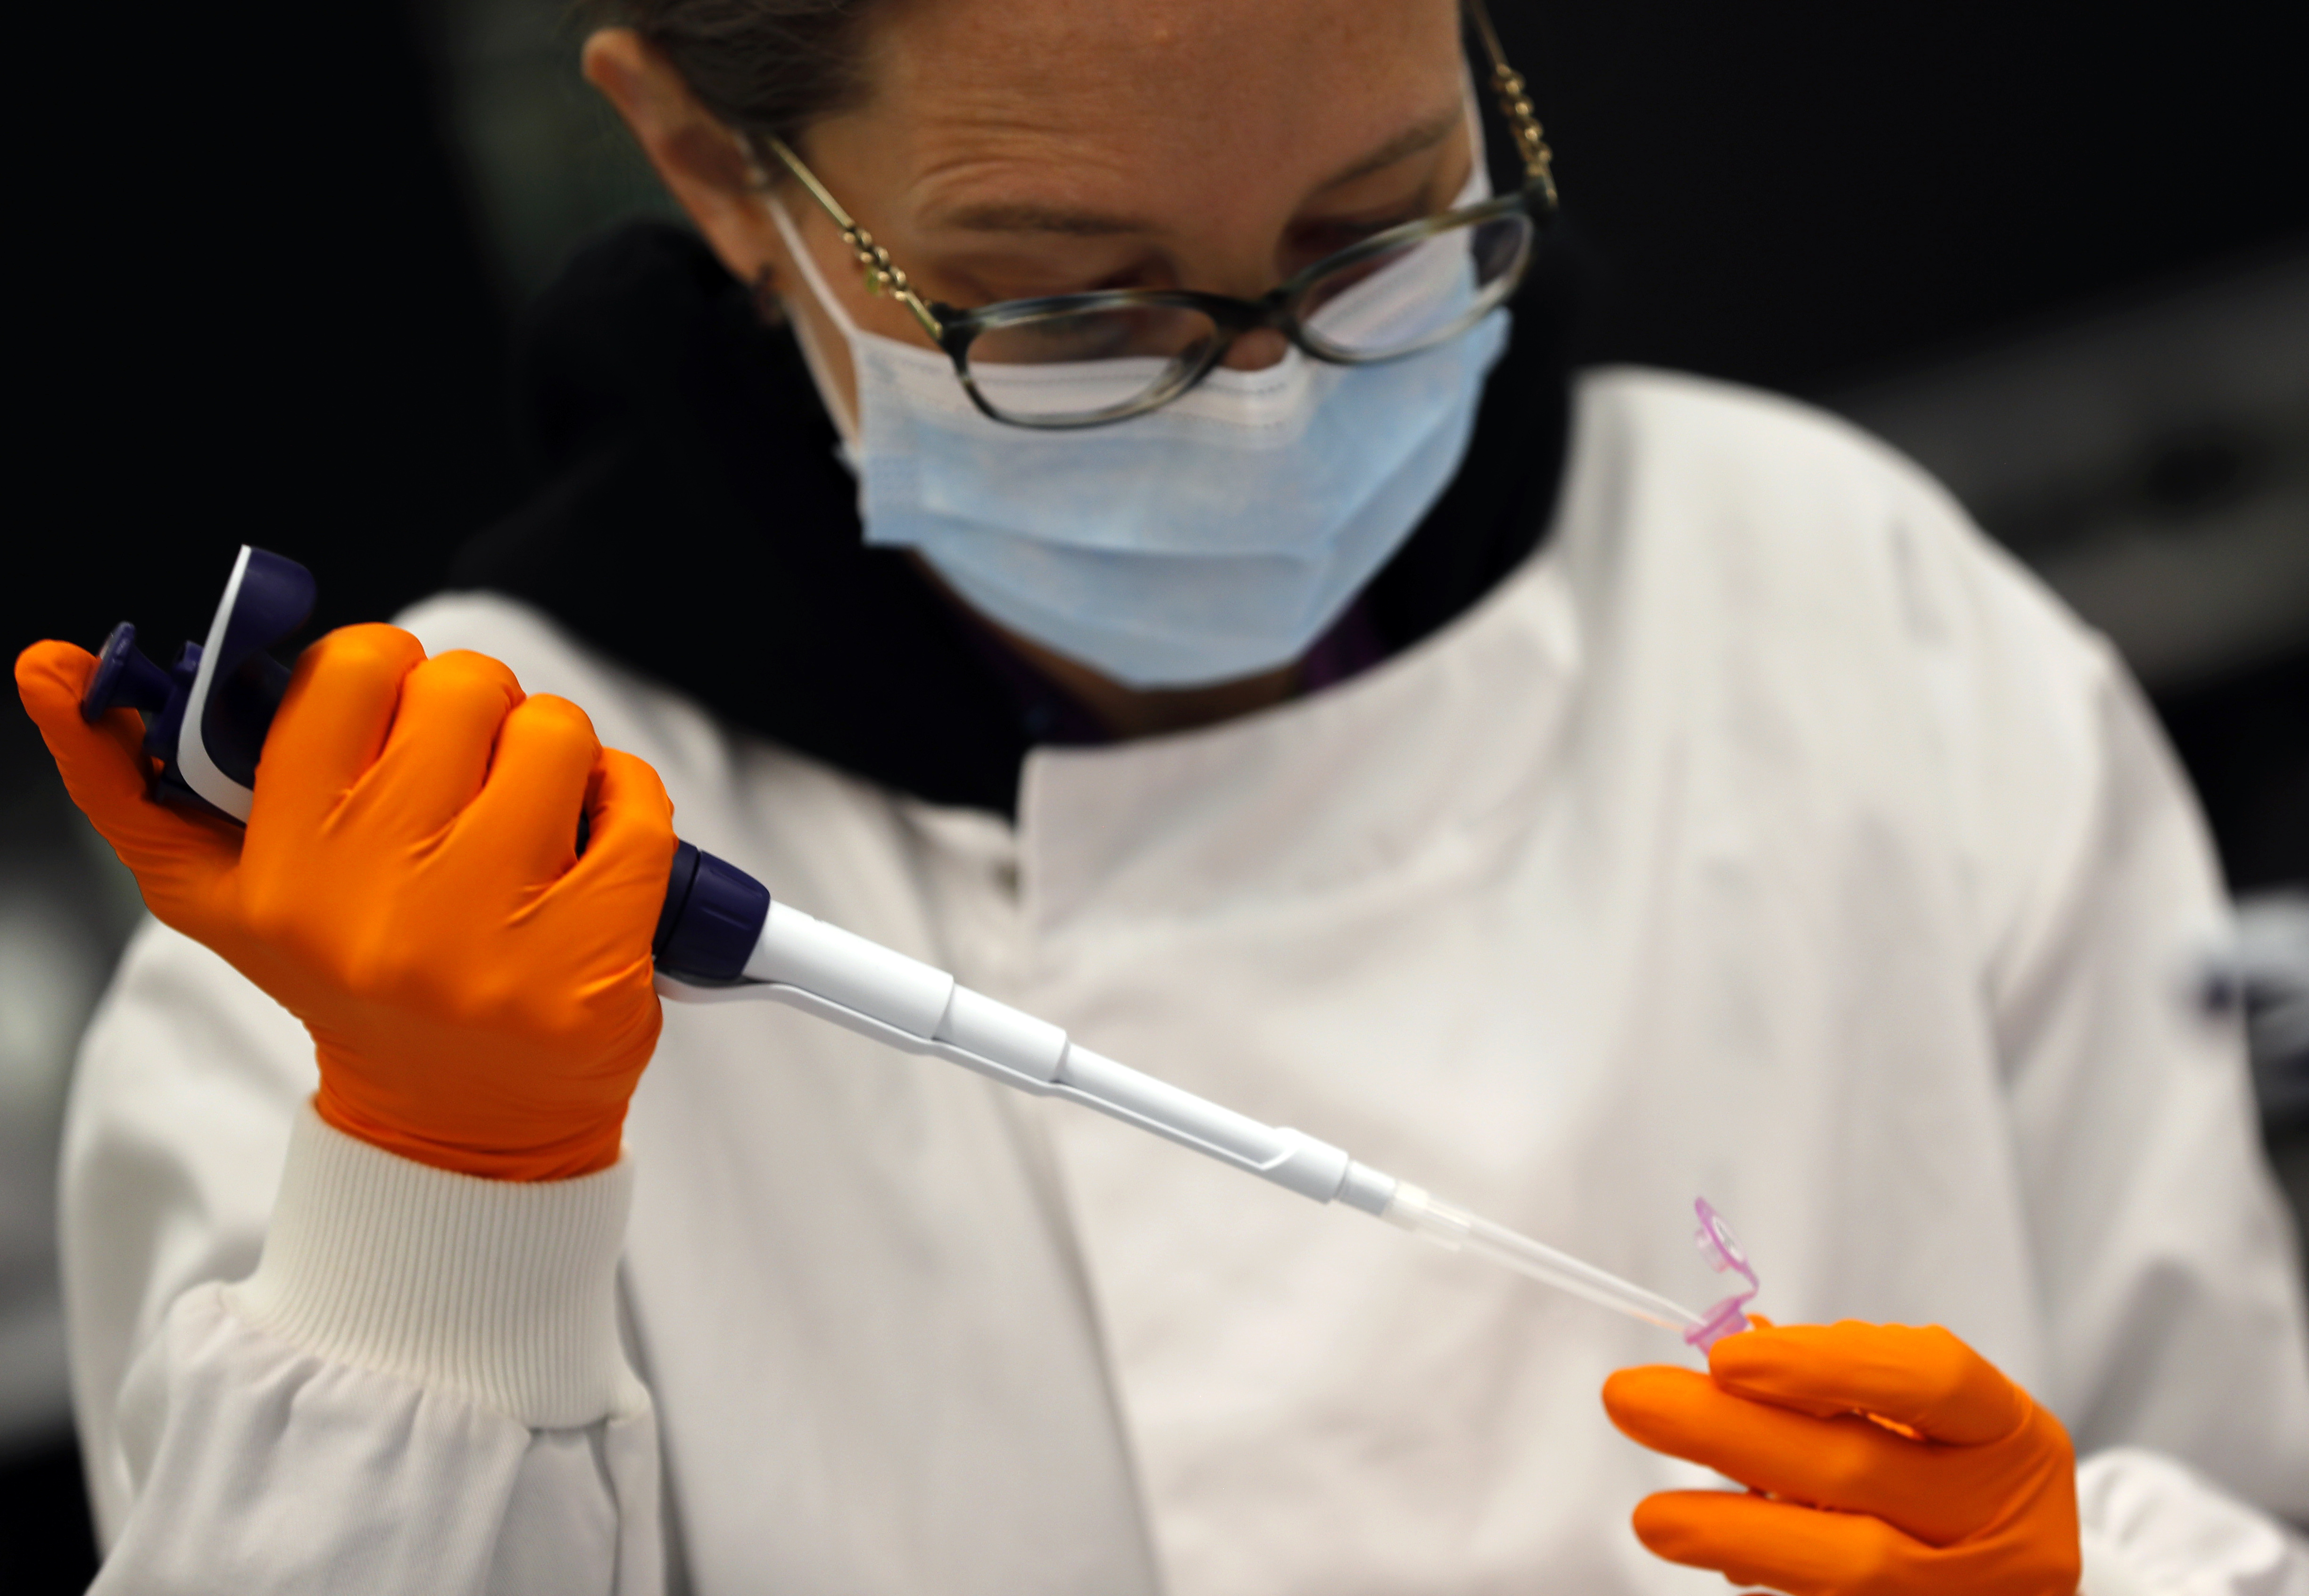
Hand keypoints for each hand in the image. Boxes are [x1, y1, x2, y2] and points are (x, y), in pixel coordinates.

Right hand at [17, 627, 676, 1179]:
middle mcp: (380, 907)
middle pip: (465, 689)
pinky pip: (636, 804)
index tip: (390, 715)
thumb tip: (44, 665)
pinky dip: (626, 806)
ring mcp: (491, 938)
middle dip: (477, 712)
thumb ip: (124, 779)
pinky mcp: (591, 960)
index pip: (351, 671)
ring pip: (557, 734)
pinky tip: (591, 850)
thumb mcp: (215, 894)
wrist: (457, 1123)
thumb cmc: (346, 979)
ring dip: (556, 754)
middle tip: (468, 770)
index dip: (386, 673)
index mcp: (280, 876)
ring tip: (528, 814)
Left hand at [1603, 1320, 2078, 1595]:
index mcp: (2007, 1432)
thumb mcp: (1921, 1415)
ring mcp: (1972, 1591)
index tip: (1726, 1356)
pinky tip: (1715, 1555)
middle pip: (1862, 1472)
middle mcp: (2003, 1516)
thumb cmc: (1951, 1468)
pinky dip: (1767, 1573)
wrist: (2010, 1567)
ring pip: (1850, 1566)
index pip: (1931, 1380)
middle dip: (1734, 1434)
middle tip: (1632, 1401)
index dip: (1828, 1365)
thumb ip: (1837, 1386)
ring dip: (1737, 1532)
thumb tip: (1730, 1364)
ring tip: (1653, 1517)